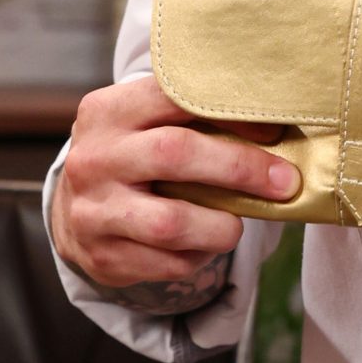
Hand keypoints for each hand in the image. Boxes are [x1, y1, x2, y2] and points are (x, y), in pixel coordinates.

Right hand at [52, 75, 298, 314]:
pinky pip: (169, 264)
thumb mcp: (147, 122)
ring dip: (222, 226)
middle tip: (285, 182)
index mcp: (107, 112)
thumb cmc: (134, 154)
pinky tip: (204, 244)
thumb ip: (197, 117)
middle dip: (240, 168)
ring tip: (237, 224)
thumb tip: (277, 128)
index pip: (174, 98)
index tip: (273, 131)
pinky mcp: (103, 257)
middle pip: (175, 153)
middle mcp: (94, 159)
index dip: (231, 114)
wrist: (76, 206)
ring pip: (172, 223)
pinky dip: (200, 256)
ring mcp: (93, 211)